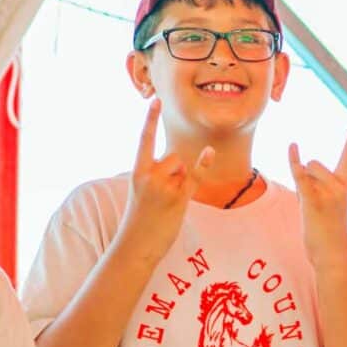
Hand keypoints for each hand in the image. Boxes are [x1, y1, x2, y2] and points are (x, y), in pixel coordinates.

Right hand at [121, 99, 212, 253]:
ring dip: (181, 181)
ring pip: (183, 167)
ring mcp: (164, 186)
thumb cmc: (139, 220)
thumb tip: (178, 162)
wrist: (136, 245)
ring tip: (168, 203)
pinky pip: (196, 176)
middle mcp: (150, 175)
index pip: (144, 139)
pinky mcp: (178, 198)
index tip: (155, 101)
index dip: (150, 119)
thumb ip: (157, 173)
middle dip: (176, 170)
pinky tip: (210, 152)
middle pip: (174, 156)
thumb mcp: (141, 192)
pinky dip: (204, 165)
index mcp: (137, 171)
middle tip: (162, 197)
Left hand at [290, 117, 346, 257]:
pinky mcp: (315, 200)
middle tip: (315, 205)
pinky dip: (294, 161)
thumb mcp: (329, 205)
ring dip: (301, 186)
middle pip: (315, 164)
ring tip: (310, 209)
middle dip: (308, 178)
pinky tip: (292, 147)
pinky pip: (301, 175)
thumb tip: (301, 164)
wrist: (334, 255)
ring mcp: (329, 193)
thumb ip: (317, 184)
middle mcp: (341, 185)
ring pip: (306, 172)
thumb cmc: (329, 233)